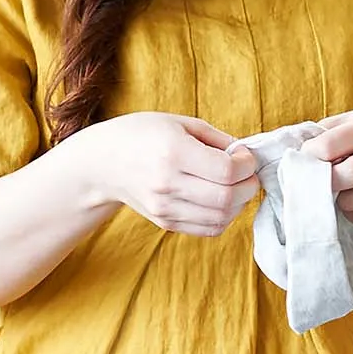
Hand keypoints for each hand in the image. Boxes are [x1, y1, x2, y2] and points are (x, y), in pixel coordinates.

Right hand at [58, 112, 258, 236]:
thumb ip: (218, 139)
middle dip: (249, 185)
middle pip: (228, 198)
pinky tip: (221, 200)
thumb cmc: (143, 135)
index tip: (244, 156)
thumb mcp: (180, 123)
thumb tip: (247, 155)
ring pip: (222, 218)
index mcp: (173, 152)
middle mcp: (167, 184)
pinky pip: (209, 229)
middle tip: (247, 173)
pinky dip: (225, 217)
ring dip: (240, 203)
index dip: (247, 164)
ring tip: (235, 186)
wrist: (103, 162)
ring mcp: (165, 207)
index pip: (227, 171)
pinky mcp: (165, 222)